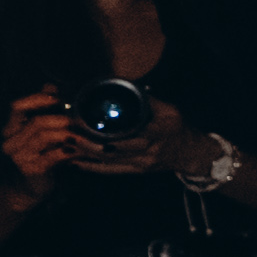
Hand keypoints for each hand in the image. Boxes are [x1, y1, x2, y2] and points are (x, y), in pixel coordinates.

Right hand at [0, 92, 79, 190]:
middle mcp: (11, 142)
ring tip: (83, 134)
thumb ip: (42, 111)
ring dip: (67, 133)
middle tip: (80, 120)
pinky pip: (54, 155)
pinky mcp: (32, 170)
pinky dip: (70, 150)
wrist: (26, 189)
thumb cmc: (37, 156)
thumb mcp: (38, 133)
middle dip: (61, 119)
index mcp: (10, 129)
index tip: (57, 98)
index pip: (17, 107)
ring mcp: (19, 157)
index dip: (37, 99)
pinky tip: (80, 150)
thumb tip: (50, 86)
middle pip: (36, 122)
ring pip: (44, 136)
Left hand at [70, 95, 191, 179]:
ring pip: (110, 161)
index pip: (133, 129)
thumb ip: (148, 100)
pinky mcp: (136, 171)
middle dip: (89, 143)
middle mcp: (150, 149)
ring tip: (67, 146)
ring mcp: (142, 163)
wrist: (190, 153)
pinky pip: (112, 171)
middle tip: (69, 134)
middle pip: (115, 149)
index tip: (88, 119)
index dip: (108, 127)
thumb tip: (125, 85)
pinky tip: (76, 163)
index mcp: (159, 130)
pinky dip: (92, 168)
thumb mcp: (169, 110)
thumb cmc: (178, 127)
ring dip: (86, 154)